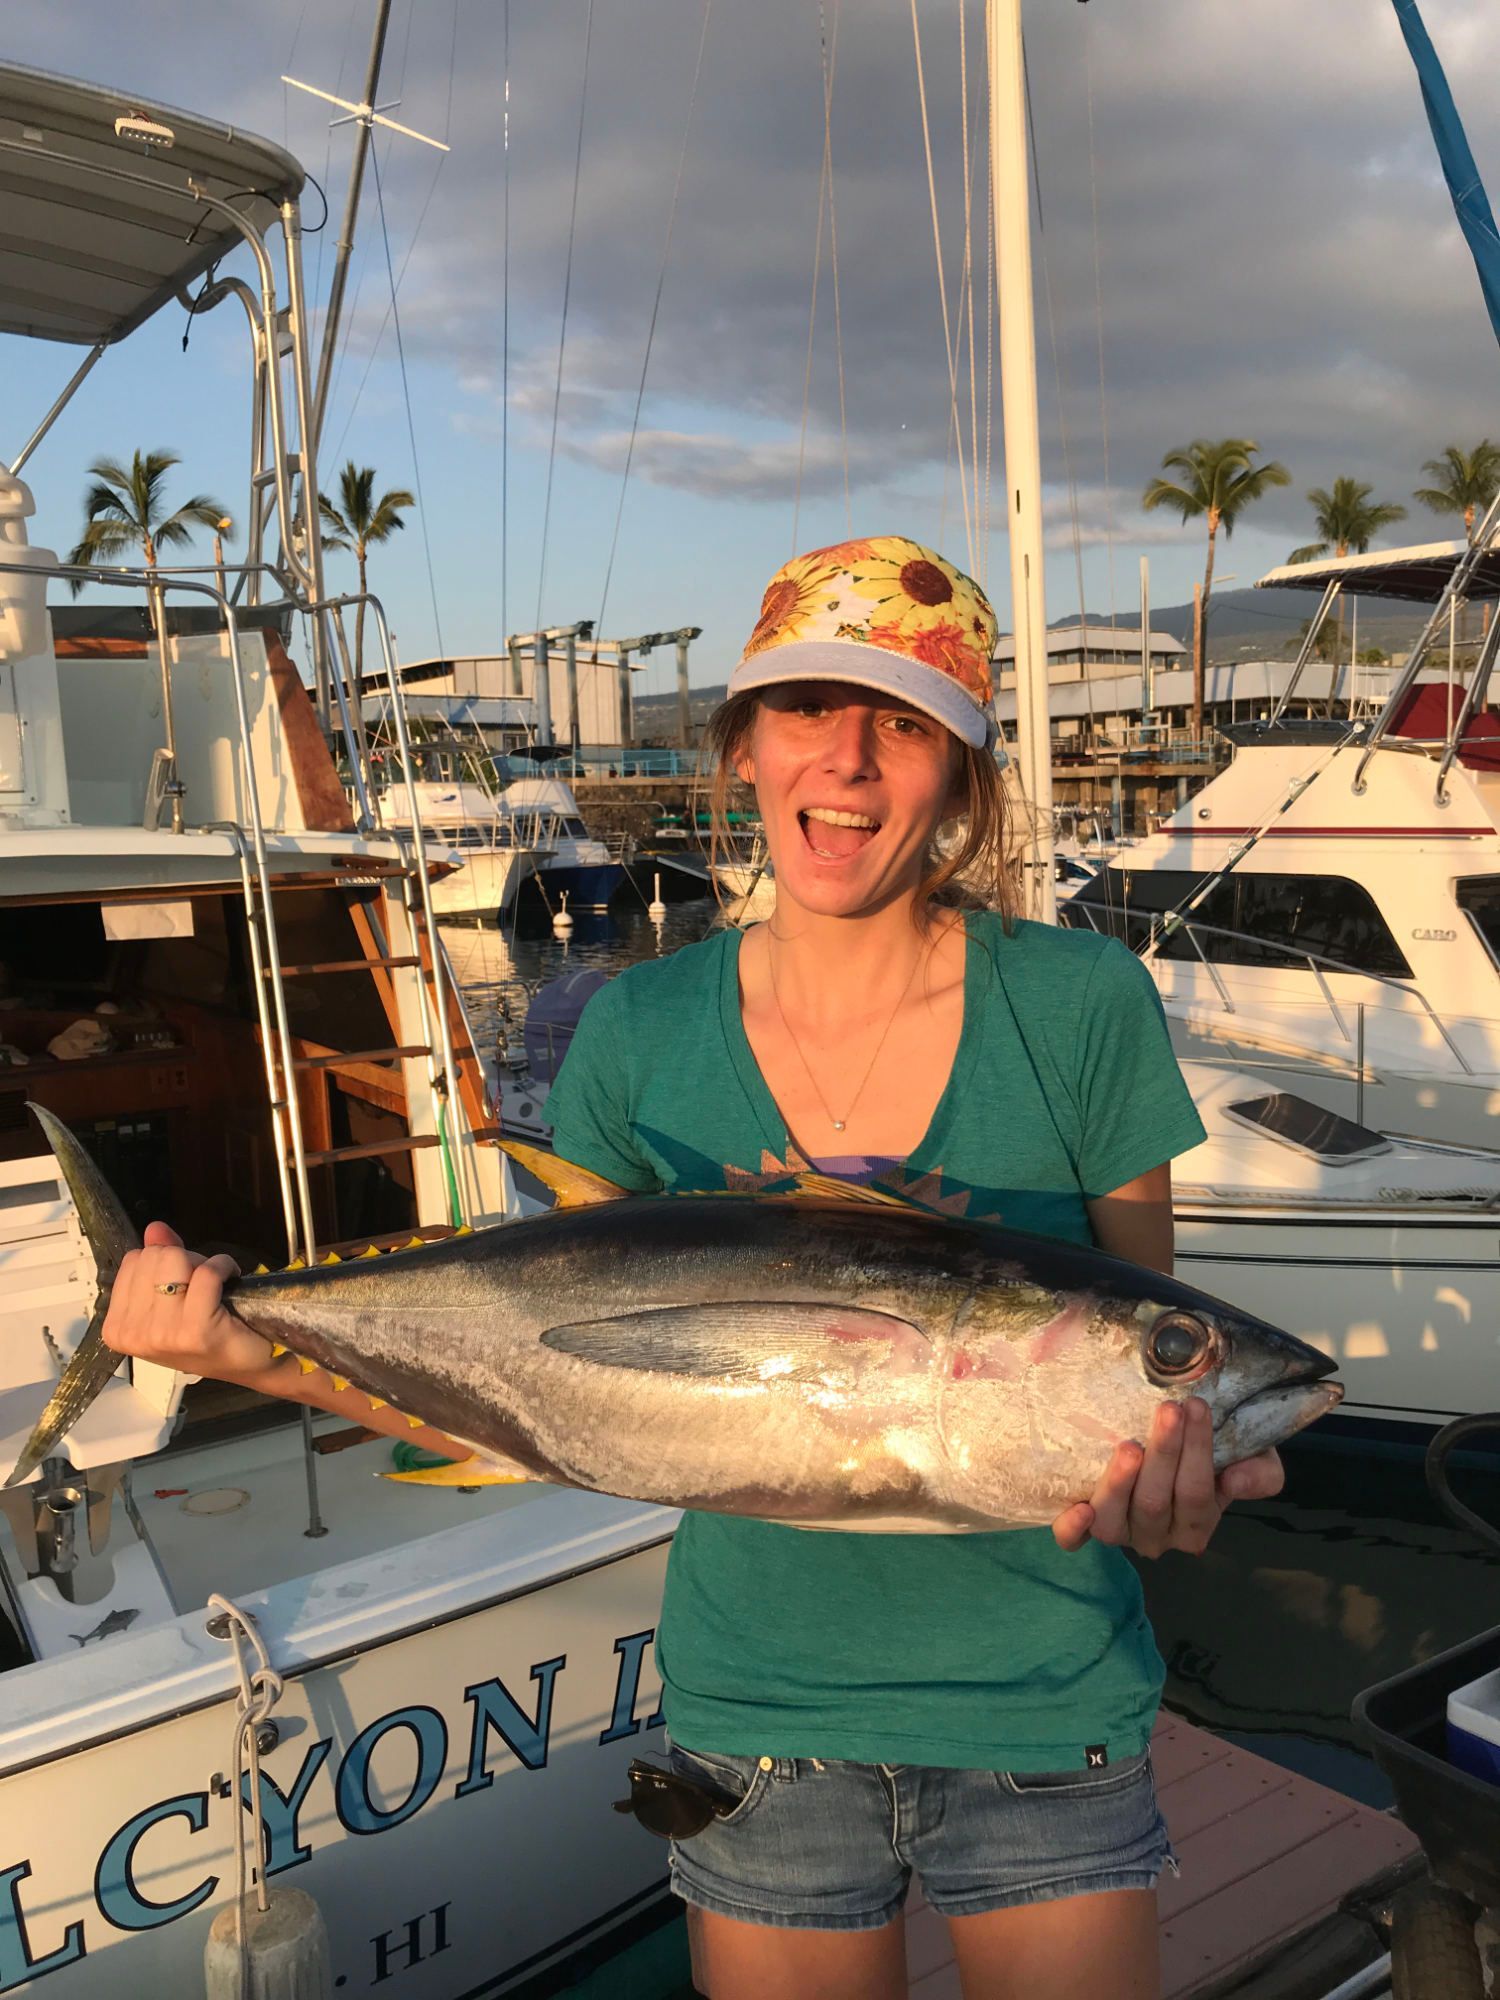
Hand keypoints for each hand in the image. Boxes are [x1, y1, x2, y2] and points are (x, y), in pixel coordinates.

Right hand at [103, 1222, 272, 1384]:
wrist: (249, 1362)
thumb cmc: (209, 1333)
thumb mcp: (173, 1297)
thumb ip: (159, 1260)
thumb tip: (154, 1228)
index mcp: (117, 1327)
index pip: (133, 1260)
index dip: (163, 1263)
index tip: (180, 1285)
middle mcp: (134, 1334)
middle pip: (154, 1256)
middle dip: (183, 1261)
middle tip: (200, 1287)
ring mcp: (162, 1334)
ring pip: (177, 1260)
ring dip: (203, 1264)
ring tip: (213, 1288)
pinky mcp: (195, 1330)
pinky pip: (206, 1272)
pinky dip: (224, 1267)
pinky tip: (230, 1282)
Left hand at [1051, 1397, 1284, 1557]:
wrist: (1174, 1448)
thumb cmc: (1214, 1456)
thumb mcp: (1252, 1460)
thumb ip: (1260, 1474)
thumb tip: (1237, 1479)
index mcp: (1196, 1525)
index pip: (1197, 1494)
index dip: (1198, 1452)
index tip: (1197, 1406)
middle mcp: (1157, 1536)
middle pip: (1157, 1502)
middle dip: (1164, 1454)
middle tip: (1169, 1410)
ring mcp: (1121, 1532)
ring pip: (1116, 1520)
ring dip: (1122, 1483)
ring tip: (1129, 1446)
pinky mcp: (1086, 1526)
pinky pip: (1075, 1539)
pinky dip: (1075, 1529)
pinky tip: (1079, 1508)